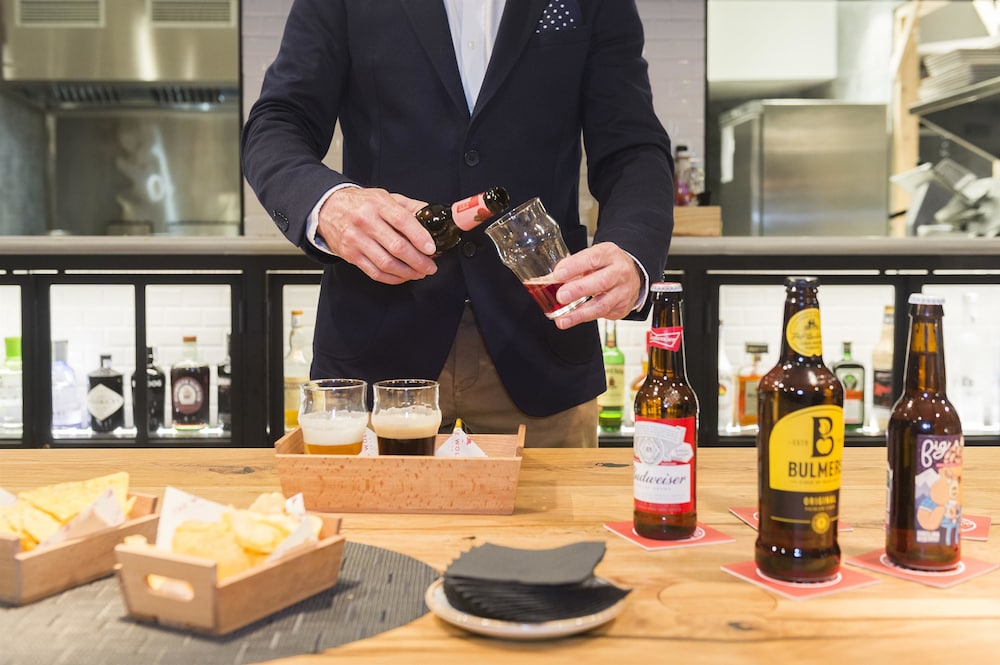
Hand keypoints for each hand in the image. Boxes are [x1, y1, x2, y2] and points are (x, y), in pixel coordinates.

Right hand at [317, 187, 437, 283]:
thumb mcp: (385, 196)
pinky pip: (374, 272)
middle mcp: (365, 221)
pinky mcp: (350, 255)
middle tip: (430, 266)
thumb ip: (409, 206)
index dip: (419, 236)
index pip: (401, 221)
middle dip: (418, 260)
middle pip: (396, 246)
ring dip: (407, 272)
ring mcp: (356, 240)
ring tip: (419, 272)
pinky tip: (403, 276)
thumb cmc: (360, 203)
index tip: (431, 248)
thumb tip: (430, 218)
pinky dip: (392, 278)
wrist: (328, 208)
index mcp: (378, 204)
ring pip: (386, 263)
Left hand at [548, 242, 641, 328]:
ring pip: (602, 304)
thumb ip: (575, 266)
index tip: (558, 274)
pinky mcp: (622, 307)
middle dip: (579, 290)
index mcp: (609, 254)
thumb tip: (551, 279)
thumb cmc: (607, 265)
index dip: (574, 266)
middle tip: (561, 297)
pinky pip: (603, 314)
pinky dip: (585, 317)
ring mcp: (623, 291)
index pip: (592, 258)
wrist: (633, 275)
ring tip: (562, 320)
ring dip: (579, 313)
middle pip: (601, 282)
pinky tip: (572, 319)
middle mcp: (620, 272)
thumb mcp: (594, 257)